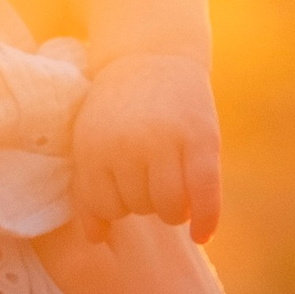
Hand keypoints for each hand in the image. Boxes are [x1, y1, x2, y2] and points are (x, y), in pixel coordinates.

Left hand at [72, 53, 222, 240]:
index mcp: (94, 146)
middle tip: (149, 180)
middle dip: (143, 202)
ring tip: (171, 196)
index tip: (123, 194)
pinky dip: (206, 220)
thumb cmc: (117, 107)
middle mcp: (128, 146)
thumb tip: (95, 240)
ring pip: (169, 207)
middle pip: (138, 207)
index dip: (115, 207)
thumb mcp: (91, 139)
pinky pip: (205, 193)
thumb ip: (88, 188)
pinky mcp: (202, 138)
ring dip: (172, 211)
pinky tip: (201, 236)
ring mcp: (166, 142)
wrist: (152, 54)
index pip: (104, 207)